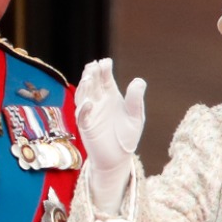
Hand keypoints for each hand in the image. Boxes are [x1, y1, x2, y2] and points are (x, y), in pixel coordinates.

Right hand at [75, 58, 146, 210]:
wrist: (118, 158)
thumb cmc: (127, 136)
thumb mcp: (136, 117)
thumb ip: (136, 100)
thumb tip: (139, 80)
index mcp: (111, 96)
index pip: (105, 79)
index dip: (104, 70)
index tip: (106, 62)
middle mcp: (98, 102)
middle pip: (92, 84)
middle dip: (92, 74)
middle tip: (93, 66)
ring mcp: (90, 114)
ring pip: (83, 96)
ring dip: (84, 87)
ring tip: (88, 78)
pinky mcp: (86, 127)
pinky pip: (82, 116)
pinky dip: (84, 109)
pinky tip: (90, 103)